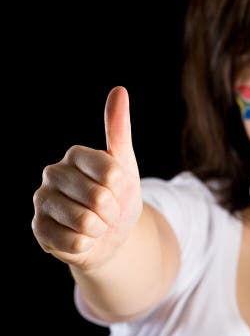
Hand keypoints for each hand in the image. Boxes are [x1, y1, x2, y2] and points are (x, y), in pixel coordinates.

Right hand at [32, 87, 141, 271]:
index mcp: (75, 155)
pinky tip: (82, 238)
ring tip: (95, 223)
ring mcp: (41, 202)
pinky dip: (87, 245)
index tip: (118, 188)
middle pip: (99, 199)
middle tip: (106, 210)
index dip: (123, 188)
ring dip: (100, 229)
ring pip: (86, 222)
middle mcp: (52, 174)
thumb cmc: (119, 195)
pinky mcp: (38, 230)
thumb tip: (118, 90)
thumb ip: (118, 129)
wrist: (111, 233)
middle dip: (112, 211)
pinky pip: (74, 243)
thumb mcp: (125, 164)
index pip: (112, 172)